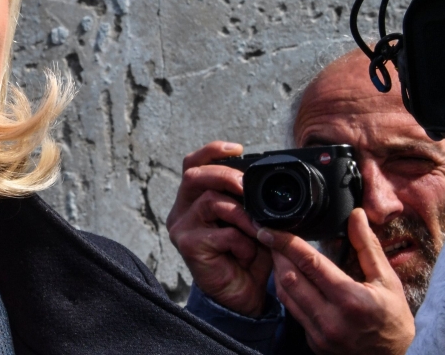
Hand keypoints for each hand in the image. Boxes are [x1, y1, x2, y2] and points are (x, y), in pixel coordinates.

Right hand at [165, 141, 271, 316]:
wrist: (241, 295)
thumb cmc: (246, 255)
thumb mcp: (249, 219)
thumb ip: (247, 199)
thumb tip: (262, 178)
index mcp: (193, 199)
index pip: (192, 164)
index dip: (212, 151)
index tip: (238, 149)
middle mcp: (181, 210)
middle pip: (194, 175)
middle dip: (226, 175)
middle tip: (248, 187)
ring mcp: (181, 227)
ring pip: (210, 201)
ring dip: (242, 214)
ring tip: (258, 230)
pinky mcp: (188, 246)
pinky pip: (221, 232)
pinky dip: (242, 241)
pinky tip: (247, 253)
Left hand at [260, 209, 413, 354]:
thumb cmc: (394, 320)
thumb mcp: (388, 281)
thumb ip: (368, 247)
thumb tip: (357, 215)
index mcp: (350, 300)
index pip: (309, 263)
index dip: (285, 242)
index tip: (269, 228)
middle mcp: (330, 319)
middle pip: (289, 278)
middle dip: (276, 253)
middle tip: (269, 236)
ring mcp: (319, 334)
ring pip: (285, 295)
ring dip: (279, 271)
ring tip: (277, 253)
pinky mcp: (313, 342)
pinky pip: (293, 311)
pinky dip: (288, 291)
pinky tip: (292, 278)